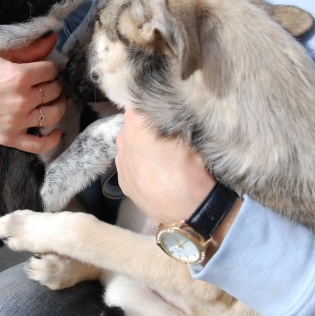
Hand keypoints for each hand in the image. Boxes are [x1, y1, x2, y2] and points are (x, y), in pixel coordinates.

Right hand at [0, 33, 65, 153]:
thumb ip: (29, 50)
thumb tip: (54, 38)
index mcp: (18, 76)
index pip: (51, 70)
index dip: (50, 68)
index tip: (46, 69)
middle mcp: (21, 100)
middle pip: (54, 91)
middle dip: (54, 84)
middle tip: (47, 82)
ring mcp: (16, 122)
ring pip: (53, 114)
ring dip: (58, 105)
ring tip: (53, 100)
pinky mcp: (10, 138)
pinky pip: (39, 145)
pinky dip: (52, 140)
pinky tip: (57, 132)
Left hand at [115, 109, 241, 254]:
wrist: (188, 214)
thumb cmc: (194, 171)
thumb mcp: (189, 134)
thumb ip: (171, 116)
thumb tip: (167, 106)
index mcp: (137, 124)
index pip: (137, 101)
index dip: (151, 103)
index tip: (163, 108)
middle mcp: (122, 141)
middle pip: (132, 123)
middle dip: (146, 126)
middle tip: (167, 133)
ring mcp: (120, 162)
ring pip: (129, 144)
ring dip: (141, 145)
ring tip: (163, 156)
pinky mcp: (122, 181)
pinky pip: (128, 163)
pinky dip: (139, 164)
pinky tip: (156, 172)